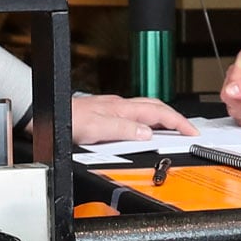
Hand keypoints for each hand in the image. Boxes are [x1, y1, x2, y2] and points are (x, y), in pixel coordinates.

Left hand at [72, 93, 195, 144]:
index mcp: (122, 109)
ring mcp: (113, 109)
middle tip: (187, 130)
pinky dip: (147, 122)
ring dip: (162, 120)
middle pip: (156, 108)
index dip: (178, 122)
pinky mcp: (106, 114)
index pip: (158, 113)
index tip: (191, 132)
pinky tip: (144, 130)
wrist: (50, 116)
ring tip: (172, 130)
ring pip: (146, 110)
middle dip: (175, 118)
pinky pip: (134, 116)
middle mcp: (120, 106)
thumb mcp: (97, 129)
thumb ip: (123, 130)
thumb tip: (147, 134)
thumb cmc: (68, 120)